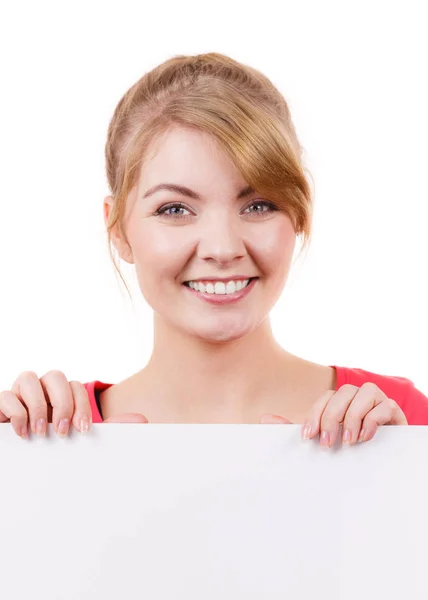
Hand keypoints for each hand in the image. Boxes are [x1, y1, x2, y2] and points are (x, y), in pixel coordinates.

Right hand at [0, 371, 147, 437]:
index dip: (82, 406)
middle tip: (63, 431)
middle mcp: (42, 390)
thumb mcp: (81, 437)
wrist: (23, 462)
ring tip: (42, 432)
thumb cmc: (56, 445)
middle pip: (55, 376)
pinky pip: (4, 395)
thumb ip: (110, 429)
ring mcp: (19, 394)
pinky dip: (15, 412)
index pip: (76, 386)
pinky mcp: (1, 404)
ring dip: (37, 405)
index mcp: (62, 395)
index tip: (82, 431)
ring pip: (28, 377)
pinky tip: (22, 432)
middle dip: (62, 402)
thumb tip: (142, 420)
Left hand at [259, 382, 406, 446]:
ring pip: (364, 393)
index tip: (308, 437)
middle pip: (342, 394)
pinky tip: (365, 438)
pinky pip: (385, 406)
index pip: (325, 398)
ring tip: (348, 442)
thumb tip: (263, 420)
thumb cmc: (347, 447)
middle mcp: (357, 396)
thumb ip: (295, 429)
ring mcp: (378, 401)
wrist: (381, 461)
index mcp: (339, 401)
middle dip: (332, 418)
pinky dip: (374, 420)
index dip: (315, 415)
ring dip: (353, 417)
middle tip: (326, 443)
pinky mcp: (394, 411)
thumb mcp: (321, 439)